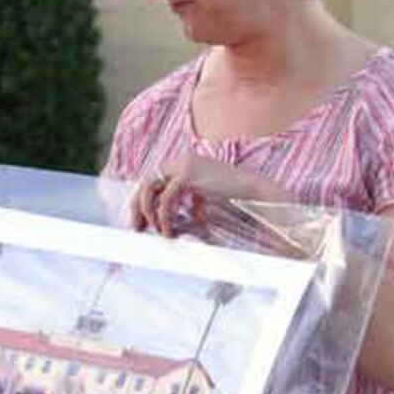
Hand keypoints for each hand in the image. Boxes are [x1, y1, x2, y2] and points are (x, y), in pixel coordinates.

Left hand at [133, 155, 283, 236]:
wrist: (256, 196)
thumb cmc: (234, 205)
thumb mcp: (202, 209)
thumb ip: (183, 213)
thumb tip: (166, 227)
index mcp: (185, 166)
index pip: (154, 181)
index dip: (143, 202)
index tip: (141, 222)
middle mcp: (182, 162)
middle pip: (147, 181)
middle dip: (138, 206)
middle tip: (137, 228)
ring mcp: (185, 165)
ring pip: (150, 186)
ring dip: (149, 212)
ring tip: (160, 231)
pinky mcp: (189, 174)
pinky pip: (165, 198)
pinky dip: (163, 217)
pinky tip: (169, 230)